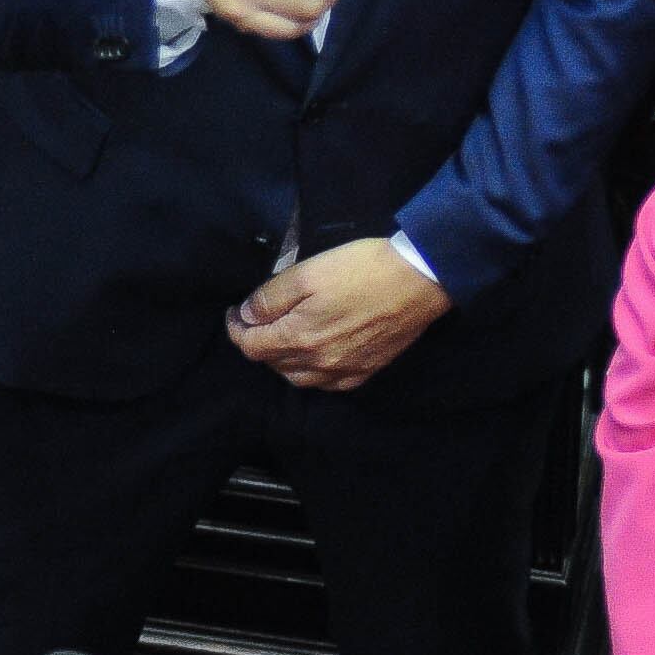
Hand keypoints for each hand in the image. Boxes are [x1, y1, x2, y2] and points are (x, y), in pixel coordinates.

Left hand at [225, 235, 446, 390]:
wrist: (419, 280)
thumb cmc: (361, 270)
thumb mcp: (306, 274)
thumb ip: (270, 298)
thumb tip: (247, 316)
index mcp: (299, 338)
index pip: (251, 346)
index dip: (236, 329)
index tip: (235, 313)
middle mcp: (319, 363)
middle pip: (273, 363)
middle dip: (258, 342)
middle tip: (257, 320)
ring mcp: (344, 371)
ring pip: (299, 378)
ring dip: (283, 361)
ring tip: (282, 338)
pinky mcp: (367, 371)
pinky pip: (329, 384)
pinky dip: (313, 374)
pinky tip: (315, 358)